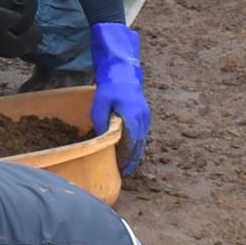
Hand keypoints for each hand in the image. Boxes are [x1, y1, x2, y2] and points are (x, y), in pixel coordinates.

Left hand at [87, 20, 151, 160]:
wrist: (123, 72)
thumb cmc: (109, 88)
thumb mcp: (99, 104)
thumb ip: (101, 121)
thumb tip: (103, 138)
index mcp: (132, 116)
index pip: (131, 142)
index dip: (127, 157)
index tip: (121, 168)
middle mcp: (142, 118)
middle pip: (139, 144)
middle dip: (132, 159)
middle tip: (125, 172)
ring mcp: (146, 116)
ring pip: (142, 140)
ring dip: (136, 154)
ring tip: (129, 166)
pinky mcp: (145, 115)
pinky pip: (142, 134)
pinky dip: (138, 145)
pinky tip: (132, 152)